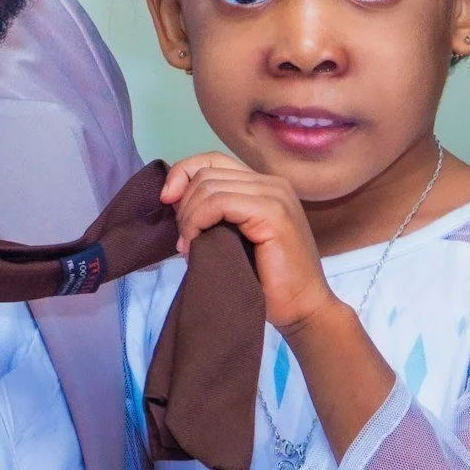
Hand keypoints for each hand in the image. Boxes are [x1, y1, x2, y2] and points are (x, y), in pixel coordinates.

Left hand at [163, 154, 335, 333]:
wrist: (303, 309)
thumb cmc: (268, 282)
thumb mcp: (234, 239)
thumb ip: (215, 214)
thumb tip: (172, 199)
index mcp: (265, 186)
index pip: (212, 161)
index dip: (182, 174)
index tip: (166, 202)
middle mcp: (272, 184)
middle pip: (206, 173)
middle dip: (183, 206)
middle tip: (184, 240)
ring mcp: (275, 196)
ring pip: (208, 186)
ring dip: (189, 218)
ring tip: (190, 247)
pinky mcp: (273, 213)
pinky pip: (219, 202)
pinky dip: (198, 222)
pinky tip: (196, 246)